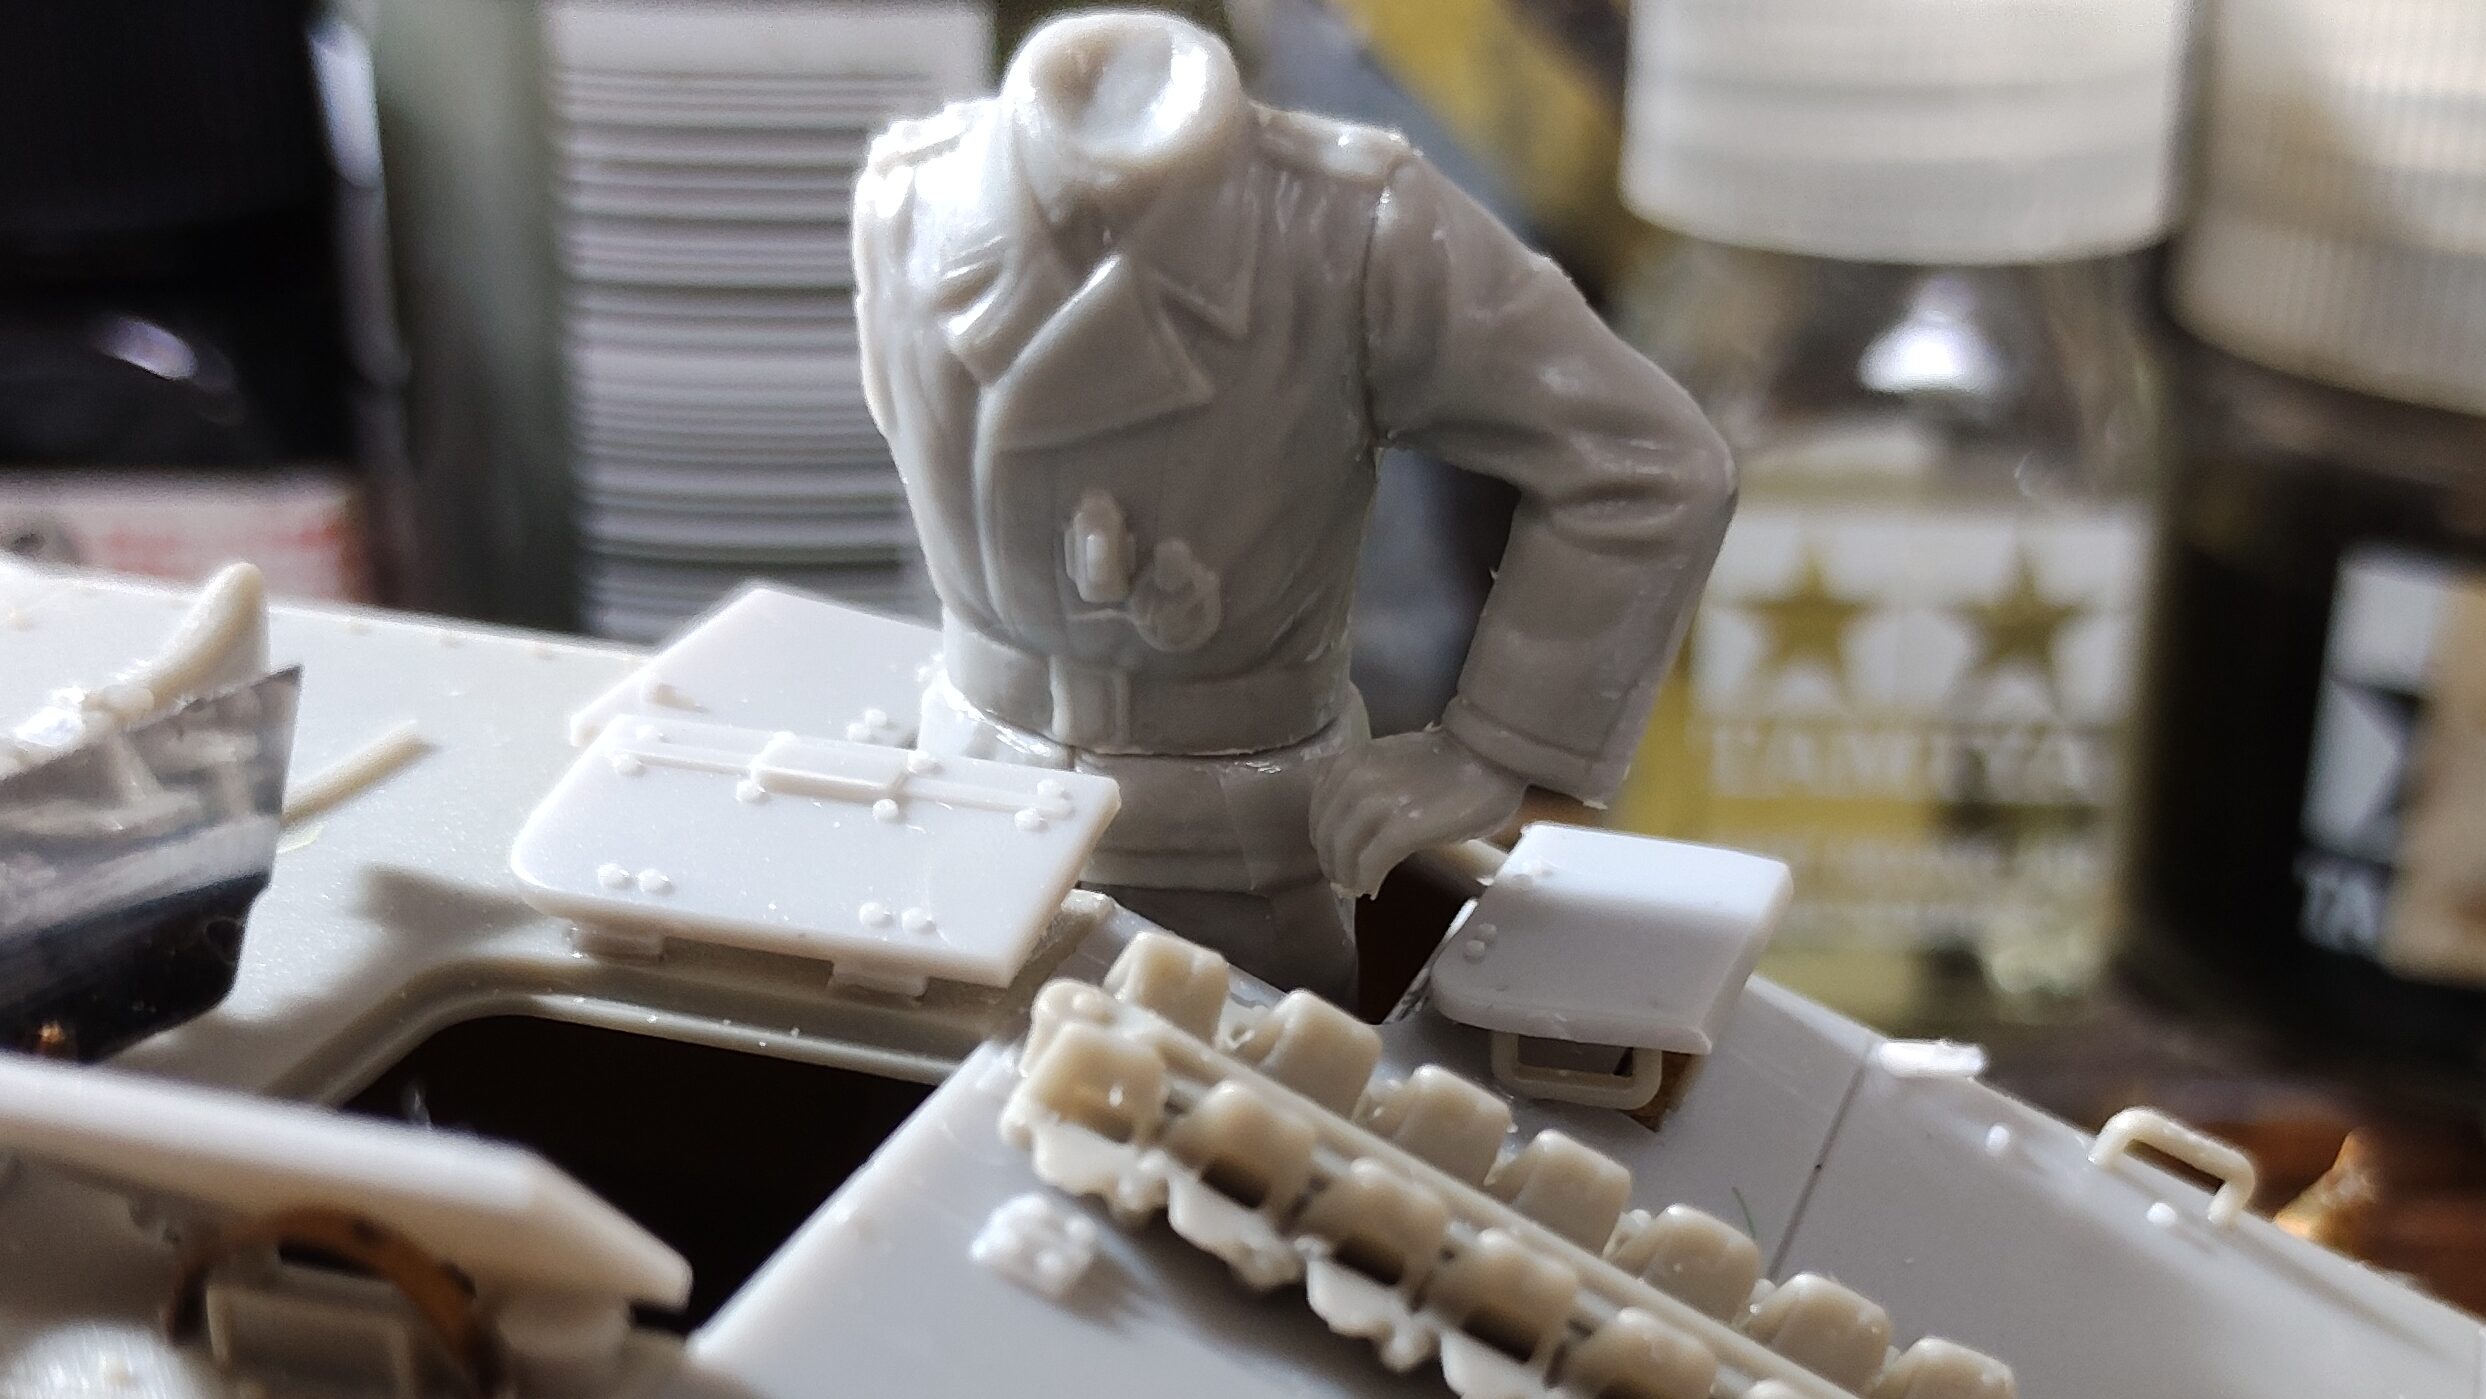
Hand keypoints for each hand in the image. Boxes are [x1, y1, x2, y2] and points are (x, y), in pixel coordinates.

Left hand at [1312, 729, 1527, 895]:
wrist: (1493, 754)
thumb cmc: (1450, 762)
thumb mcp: (1391, 764)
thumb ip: (1364, 786)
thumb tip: (1351, 827)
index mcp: (1351, 761)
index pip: (1317, 810)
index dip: (1323, 839)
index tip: (1336, 858)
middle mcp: (1356, 777)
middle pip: (1326, 834)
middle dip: (1333, 862)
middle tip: (1345, 880)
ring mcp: (1378, 802)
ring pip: (1343, 851)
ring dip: (1347, 875)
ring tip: (1358, 887)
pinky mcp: (1403, 827)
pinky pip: (1370, 863)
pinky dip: (1367, 880)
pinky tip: (1374, 888)